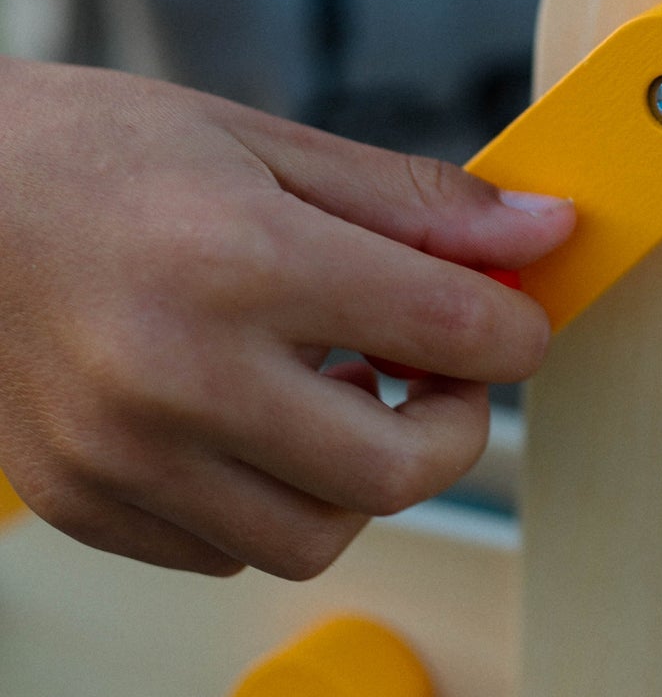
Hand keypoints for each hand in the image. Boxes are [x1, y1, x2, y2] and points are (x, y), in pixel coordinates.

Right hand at [0, 63, 572, 578]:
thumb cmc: (96, 153)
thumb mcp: (266, 143)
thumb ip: (413, 202)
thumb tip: (541, 235)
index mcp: (239, 260)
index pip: (445, 331)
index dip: (515, 329)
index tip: (514, 317)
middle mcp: (177, 373)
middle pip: (394, 472)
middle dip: (454, 425)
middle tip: (437, 371)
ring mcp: (122, 455)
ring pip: (314, 537)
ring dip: (362, 478)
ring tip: (338, 391)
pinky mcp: (85, 503)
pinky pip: (226, 553)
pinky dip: (272, 502)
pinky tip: (256, 421)